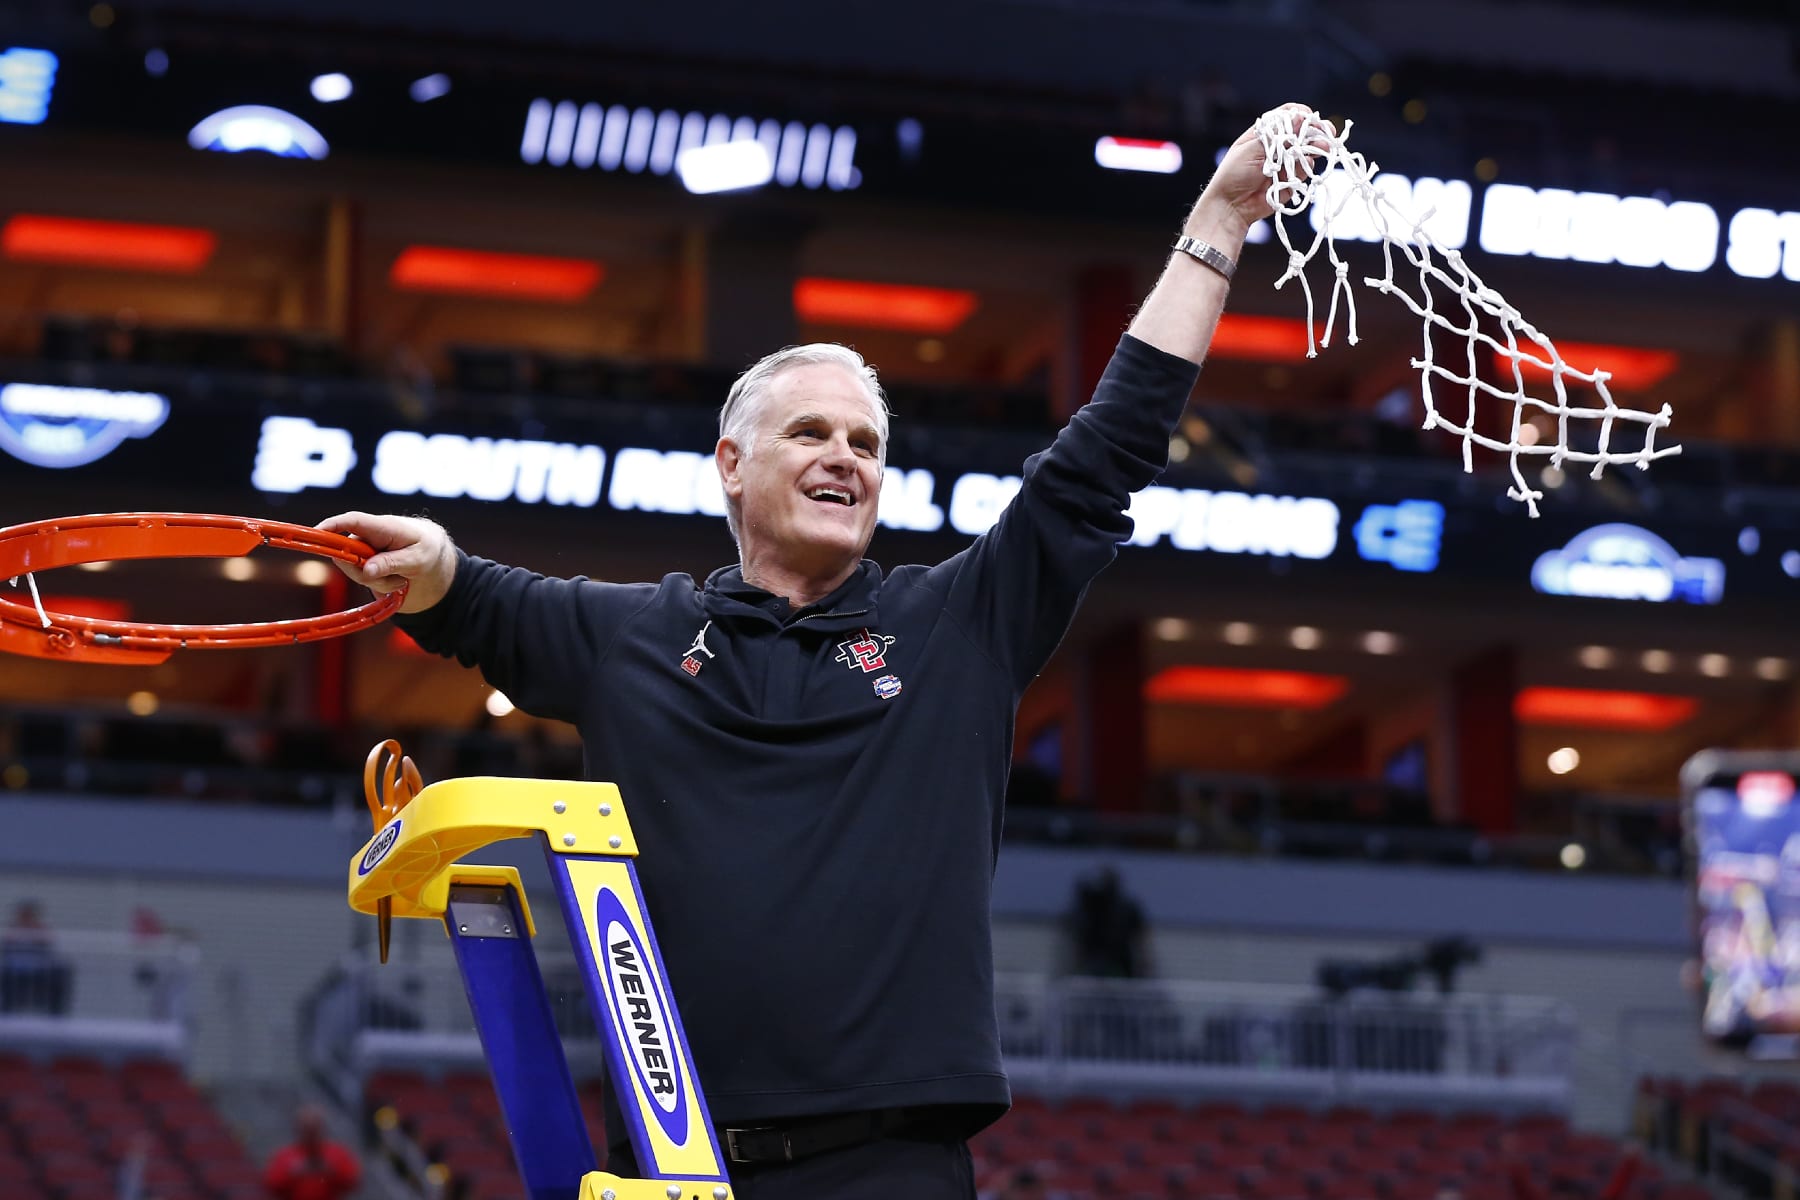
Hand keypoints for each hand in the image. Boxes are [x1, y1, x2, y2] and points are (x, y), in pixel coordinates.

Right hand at [316, 512, 455, 613]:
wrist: (433, 555)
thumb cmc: (427, 550)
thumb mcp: (418, 560)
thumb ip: (392, 563)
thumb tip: (366, 570)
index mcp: (384, 527)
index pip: (353, 521)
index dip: (332, 526)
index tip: (315, 534)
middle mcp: (368, 536)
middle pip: (347, 554)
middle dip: (366, 573)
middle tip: (396, 579)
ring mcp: (364, 550)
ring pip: (355, 571)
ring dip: (379, 581)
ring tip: (402, 577)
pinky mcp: (364, 562)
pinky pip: (362, 578)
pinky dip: (380, 584)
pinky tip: (397, 580)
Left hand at [1186, 102, 1331, 241]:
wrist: (1230, 206)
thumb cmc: (1234, 174)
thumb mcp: (1252, 148)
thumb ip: (1276, 134)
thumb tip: (1300, 116)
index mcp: (1265, 133)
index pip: (1288, 116)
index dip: (1301, 115)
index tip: (1311, 118)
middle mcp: (1278, 146)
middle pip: (1303, 133)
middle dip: (1317, 131)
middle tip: (1328, 132)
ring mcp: (1286, 164)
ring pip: (1308, 152)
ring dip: (1316, 148)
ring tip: (1323, 148)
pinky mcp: (1291, 181)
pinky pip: (1304, 172)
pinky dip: (1306, 169)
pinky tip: (1305, 167)